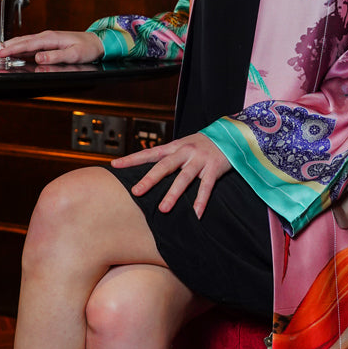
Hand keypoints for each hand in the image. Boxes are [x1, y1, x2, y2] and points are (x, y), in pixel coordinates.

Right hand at [0, 30, 102, 64]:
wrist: (97, 42)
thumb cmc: (87, 48)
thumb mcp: (74, 54)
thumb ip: (56, 56)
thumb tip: (38, 58)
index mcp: (50, 38)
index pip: (26, 44)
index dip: (10, 49)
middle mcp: (45, 36)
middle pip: (19, 42)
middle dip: (1, 47)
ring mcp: (44, 39)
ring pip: (20, 42)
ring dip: (4, 47)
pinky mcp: (45, 43)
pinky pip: (26, 45)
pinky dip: (14, 48)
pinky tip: (6, 52)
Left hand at [112, 132, 231, 216]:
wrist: (232, 134)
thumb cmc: (203, 144)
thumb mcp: (184, 145)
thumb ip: (169, 158)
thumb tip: (149, 174)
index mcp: (175, 146)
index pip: (150, 153)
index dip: (132, 159)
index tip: (115, 165)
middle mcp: (185, 152)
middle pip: (164, 166)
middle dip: (149, 179)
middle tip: (136, 192)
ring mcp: (200, 160)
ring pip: (184, 178)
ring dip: (173, 194)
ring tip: (164, 209)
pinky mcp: (214, 168)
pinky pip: (206, 187)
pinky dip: (201, 201)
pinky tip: (196, 214)